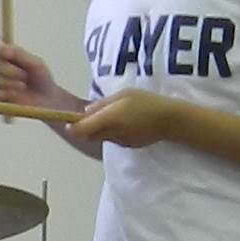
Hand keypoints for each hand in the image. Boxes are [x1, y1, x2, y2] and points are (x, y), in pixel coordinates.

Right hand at [0, 41, 81, 112]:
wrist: (47, 101)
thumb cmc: (42, 80)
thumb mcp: (34, 64)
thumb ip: (17, 53)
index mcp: (10, 57)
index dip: (2, 52)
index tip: (10, 56)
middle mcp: (1, 69)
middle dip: (10, 70)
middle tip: (25, 76)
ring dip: (9, 83)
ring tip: (23, 87)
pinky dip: (4, 95)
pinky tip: (15, 97)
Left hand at [66, 89, 189, 150]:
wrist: (170, 120)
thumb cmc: (147, 102)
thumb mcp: (124, 94)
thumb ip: (102, 104)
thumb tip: (86, 111)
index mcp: (108, 119)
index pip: (80, 129)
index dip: (71, 127)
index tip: (69, 121)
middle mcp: (111, 133)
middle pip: (88, 135)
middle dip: (86, 127)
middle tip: (95, 114)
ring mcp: (119, 142)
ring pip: (101, 137)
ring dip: (101, 129)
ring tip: (116, 115)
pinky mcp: (127, 146)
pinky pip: (113, 139)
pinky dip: (114, 132)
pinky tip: (127, 122)